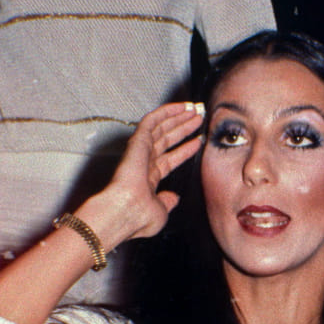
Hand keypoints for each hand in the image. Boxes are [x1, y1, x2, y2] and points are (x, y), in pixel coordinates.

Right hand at [75, 101, 205, 249]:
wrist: (125, 212)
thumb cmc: (138, 217)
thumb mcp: (160, 211)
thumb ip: (167, 201)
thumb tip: (173, 198)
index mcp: (148, 178)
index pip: (170, 159)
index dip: (185, 149)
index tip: (198, 140)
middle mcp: (143, 162)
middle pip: (167, 139)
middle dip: (183, 128)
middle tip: (198, 118)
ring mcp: (140, 151)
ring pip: (161, 127)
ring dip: (178, 117)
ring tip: (195, 109)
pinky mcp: (137, 141)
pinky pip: (152, 120)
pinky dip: (166, 112)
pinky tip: (180, 106)